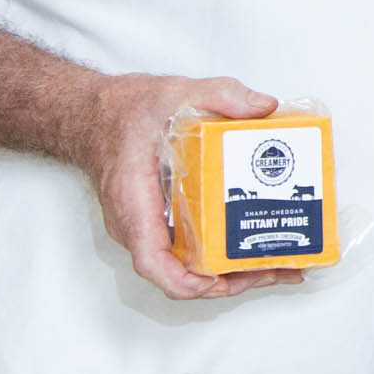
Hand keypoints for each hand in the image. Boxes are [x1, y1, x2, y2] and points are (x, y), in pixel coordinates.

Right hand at [85, 71, 289, 299]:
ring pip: (185, 267)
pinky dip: (219, 256)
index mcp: (134, 200)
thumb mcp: (174, 92)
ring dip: (229, 274)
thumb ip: (220, 94)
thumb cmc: (123, 113)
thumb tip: (264, 107)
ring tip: (278, 268)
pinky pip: (187, 252)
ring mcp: (146, 228)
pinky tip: (255, 247)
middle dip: (228, 281)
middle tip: (275, 272)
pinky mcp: (159, 224)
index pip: (151, 259)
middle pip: (178, 273)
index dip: (183, 280)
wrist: (95, 116)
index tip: (216, 281)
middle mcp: (136, 224)